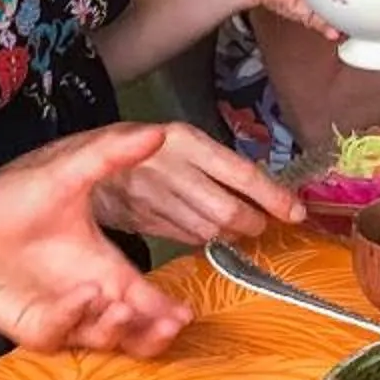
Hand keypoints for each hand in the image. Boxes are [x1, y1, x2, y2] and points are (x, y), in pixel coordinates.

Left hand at [0, 125, 194, 358]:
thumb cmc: (12, 201)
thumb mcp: (66, 175)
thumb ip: (110, 156)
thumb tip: (157, 132)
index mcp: (105, 269)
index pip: (147, 299)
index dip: (167, 310)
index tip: (186, 312)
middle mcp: (90, 299)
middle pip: (132, 333)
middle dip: (152, 335)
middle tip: (169, 324)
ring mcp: (62, 316)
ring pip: (102, 340)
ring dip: (117, 329)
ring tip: (123, 307)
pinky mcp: (32, 325)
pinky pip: (59, 331)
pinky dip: (73, 315)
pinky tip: (84, 296)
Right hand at [88, 123, 303, 243]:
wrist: (83, 162)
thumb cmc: (143, 148)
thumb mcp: (180, 140)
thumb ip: (215, 163)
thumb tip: (264, 191)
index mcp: (186, 141)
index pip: (242, 174)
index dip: (273, 198)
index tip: (296, 212)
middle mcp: (172, 171)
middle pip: (228, 212)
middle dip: (252, 223)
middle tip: (262, 223)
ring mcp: (155, 201)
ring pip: (210, 231)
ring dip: (231, 235)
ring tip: (238, 227)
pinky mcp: (143, 223)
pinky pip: (187, 239)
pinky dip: (204, 239)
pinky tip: (207, 230)